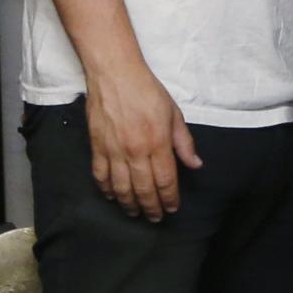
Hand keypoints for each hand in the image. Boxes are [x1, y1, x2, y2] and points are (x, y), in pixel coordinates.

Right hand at [85, 63, 202, 221]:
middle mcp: (136, 151)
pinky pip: (101, 176)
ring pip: (121, 188)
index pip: (165, 180)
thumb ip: (184, 142)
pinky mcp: (97, 147)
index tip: (172, 209)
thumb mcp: (173, 113)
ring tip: (135, 212)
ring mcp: (114, 150)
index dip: (169, 198)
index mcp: (158, 142)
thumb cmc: (147, 91)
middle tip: (155, 218)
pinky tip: (113, 196)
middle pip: (144, 189)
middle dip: (151, 207)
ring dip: (129, 204)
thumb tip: (195, 165)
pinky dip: (107, 190)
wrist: (115, 74)